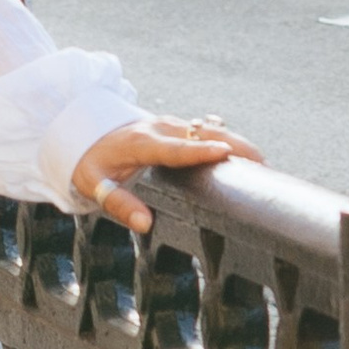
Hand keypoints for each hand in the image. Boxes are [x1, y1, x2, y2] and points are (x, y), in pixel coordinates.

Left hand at [71, 111, 257, 234]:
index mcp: (141, 143)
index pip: (176, 148)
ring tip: (262, 163)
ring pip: (209, 128)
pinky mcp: (177, 126)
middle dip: (233, 145)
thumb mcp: (95, 184)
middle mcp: (160, 129)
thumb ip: (119, 204)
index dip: (201, 151)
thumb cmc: (91, 161)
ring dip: (236, 141)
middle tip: (261, 164)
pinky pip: (206, 130)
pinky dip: (228, 139)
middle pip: (203, 133)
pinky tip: (247, 156)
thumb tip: (144, 224)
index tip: (225, 154)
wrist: (85, 131)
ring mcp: (171, 124)